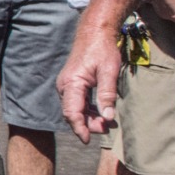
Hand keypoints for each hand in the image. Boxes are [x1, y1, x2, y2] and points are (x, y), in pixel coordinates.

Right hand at [56, 25, 121, 143]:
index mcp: (72, 84)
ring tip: (108, 123)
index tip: (88, 140)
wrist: (94, 33)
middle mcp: (65, 86)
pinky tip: (102, 113)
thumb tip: (108, 117)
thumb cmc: (102, 50)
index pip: (72, 112)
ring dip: (90, 118)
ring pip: (75, 109)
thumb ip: (107, 95)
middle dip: (89, 125)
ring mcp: (67, 85)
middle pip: (73, 113)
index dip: (80, 128)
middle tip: (108, 128)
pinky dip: (89, 110)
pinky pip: (77, 102)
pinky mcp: (72, 84)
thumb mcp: (109, 72)